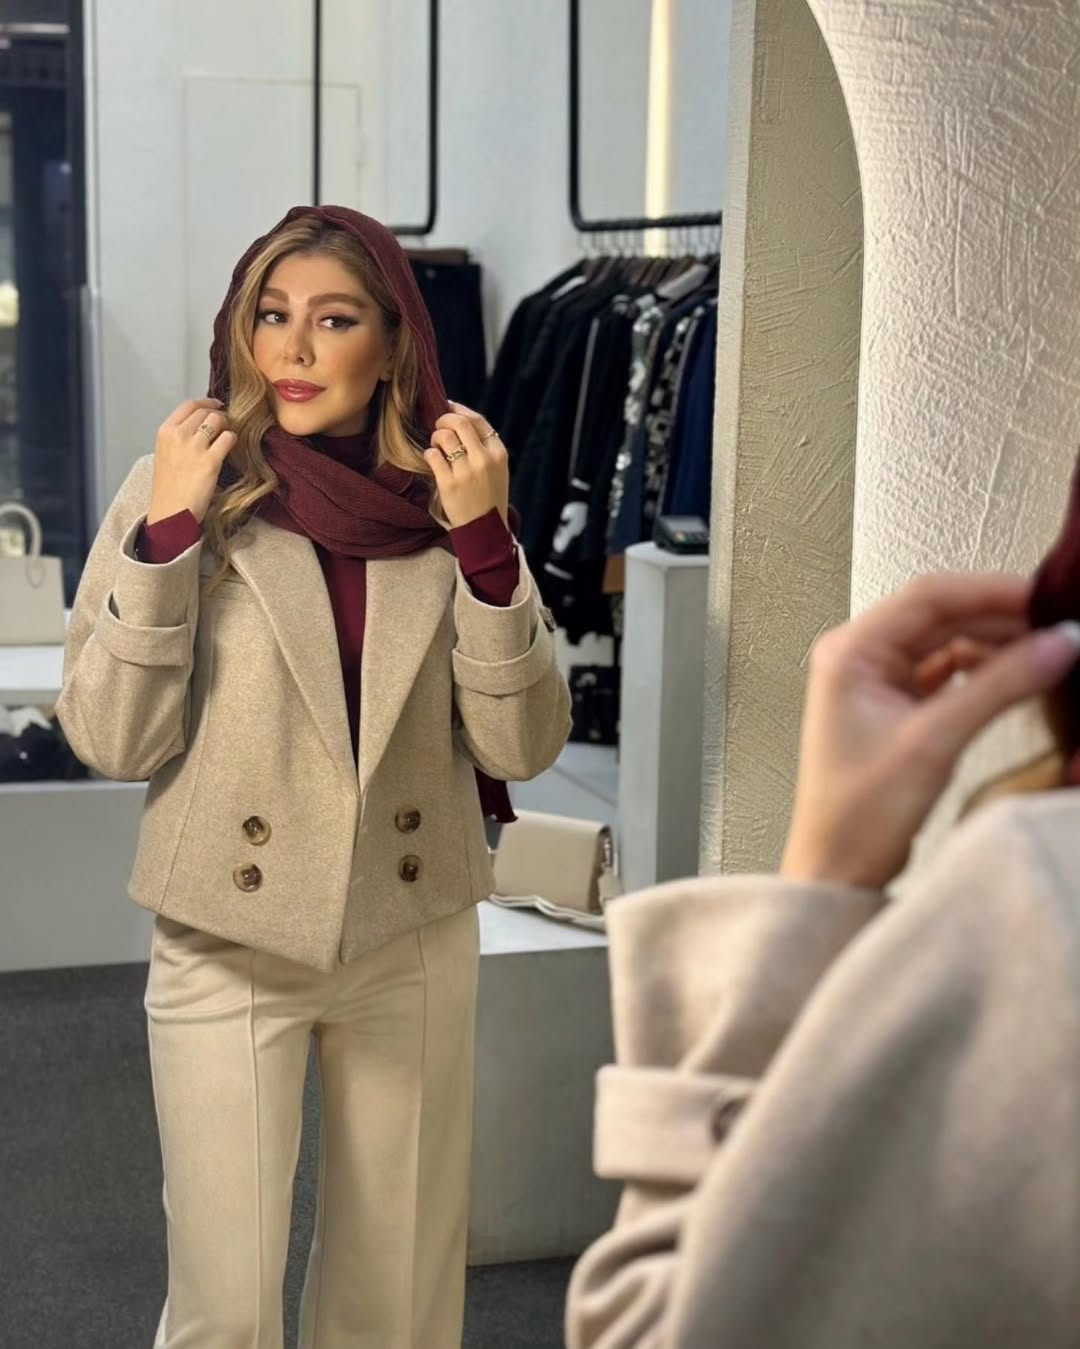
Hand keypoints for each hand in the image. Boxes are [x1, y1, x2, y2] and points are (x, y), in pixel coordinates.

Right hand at [147, 399, 236, 525]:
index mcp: (165, 432)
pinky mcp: (211, 461)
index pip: (189, 405)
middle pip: (206, 411)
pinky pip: (229, 438)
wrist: (171, 512)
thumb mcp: (164, 454)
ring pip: (218, 420)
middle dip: (218, 415)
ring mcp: (194, 447)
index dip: (206, 402)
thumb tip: (199, 424)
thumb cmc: (168, 487)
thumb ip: (177, 437)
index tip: (216, 405)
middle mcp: (178, 435)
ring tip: (226, 437)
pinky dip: (232, 440)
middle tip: (224, 425)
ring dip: (226, 426)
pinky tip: (230, 448)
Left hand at [424, 402, 509, 528]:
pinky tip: (432, 460)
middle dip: (443, 419)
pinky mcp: (449, 484)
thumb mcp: (497, 470)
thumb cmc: (489, 497)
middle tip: (438, 426)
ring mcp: (466, 472)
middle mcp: (484, 459)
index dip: (459, 411)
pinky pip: (432, 456)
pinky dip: (429, 454)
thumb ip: (484, 447)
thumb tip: (459, 420)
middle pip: (459, 423)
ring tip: (436, 446)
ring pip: (444, 437)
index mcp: (498, 453)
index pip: (477, 420)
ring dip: (435, 437)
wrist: (486, 530)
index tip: (448, 408)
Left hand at [780, 572, 1079, 889]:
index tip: (1049, 600)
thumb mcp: (935, 742)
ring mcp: (876, 680)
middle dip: (1002, 618)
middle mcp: (858, 656)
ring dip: (997, 644)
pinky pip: (947, 671)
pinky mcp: (895, 705)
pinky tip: (1020, 676)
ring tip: (1049, 653)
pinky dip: (985, 671)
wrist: (836, 870)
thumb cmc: (858, 815)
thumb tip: (1058, 644)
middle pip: (941, 614)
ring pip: (948, 641)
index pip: (929, 596)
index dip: (992, 591)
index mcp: (850, 652)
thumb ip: (999, 687)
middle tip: (1060, 628)